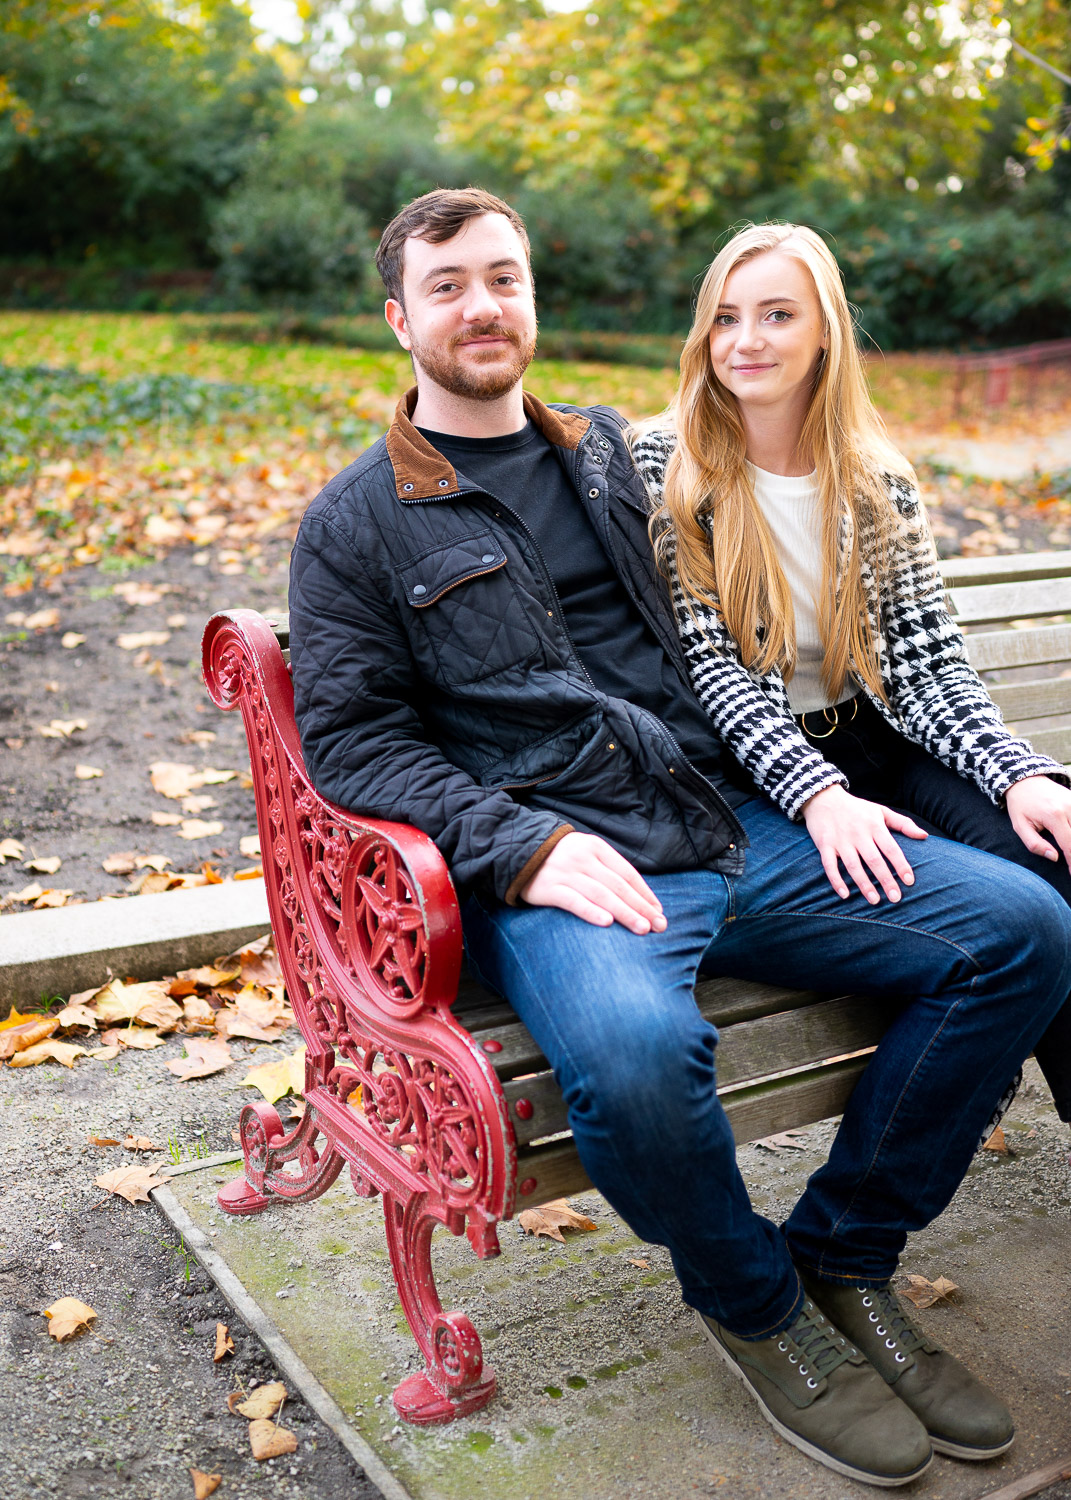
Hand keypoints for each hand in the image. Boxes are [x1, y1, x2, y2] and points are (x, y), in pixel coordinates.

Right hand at [521, 831, 667, 933]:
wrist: (518, 849)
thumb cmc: (560, 857)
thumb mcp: (585, 852)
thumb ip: (607, 868)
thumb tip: (638, 895)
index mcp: (596, 847)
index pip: (627, 873)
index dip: (645, 893)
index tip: (659, 911)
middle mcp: (583, 858)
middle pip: (618, 886)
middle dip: (641, 907)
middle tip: (659, 926)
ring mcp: (566, 872)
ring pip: (602, 894)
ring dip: (624, 912)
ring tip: (642, 928)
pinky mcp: (549, 888)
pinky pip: (573, 901)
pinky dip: (591, 911)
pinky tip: (607, 923)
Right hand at [802, 784, 927, 904]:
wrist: (823, 798)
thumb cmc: (856, 808)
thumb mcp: (881, 810)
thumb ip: (903, 823)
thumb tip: (924, 836)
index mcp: (874, 825)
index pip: (891, 848)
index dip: (901, 865)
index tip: (909, 881)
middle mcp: (858, 834)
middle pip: (874, 860)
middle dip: (885, 880)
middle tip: (896, 898)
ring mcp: (840, 840)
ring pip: (853, 865)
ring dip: (864, 884)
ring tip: (875, 900)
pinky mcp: (824, 845)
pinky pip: (830, 865)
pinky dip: (836, 880)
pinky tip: (845, 895)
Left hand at [1006, 775, 1070, 868]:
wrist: (1026, 780)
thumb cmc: (1021, 805)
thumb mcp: (1020, 826)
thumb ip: (1034, 844)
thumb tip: (1054, 857)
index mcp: (1054, 816)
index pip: (1070, 845)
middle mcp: (1070, 808)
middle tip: (1070, 865)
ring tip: (1070, 855)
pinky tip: (1069, 840)